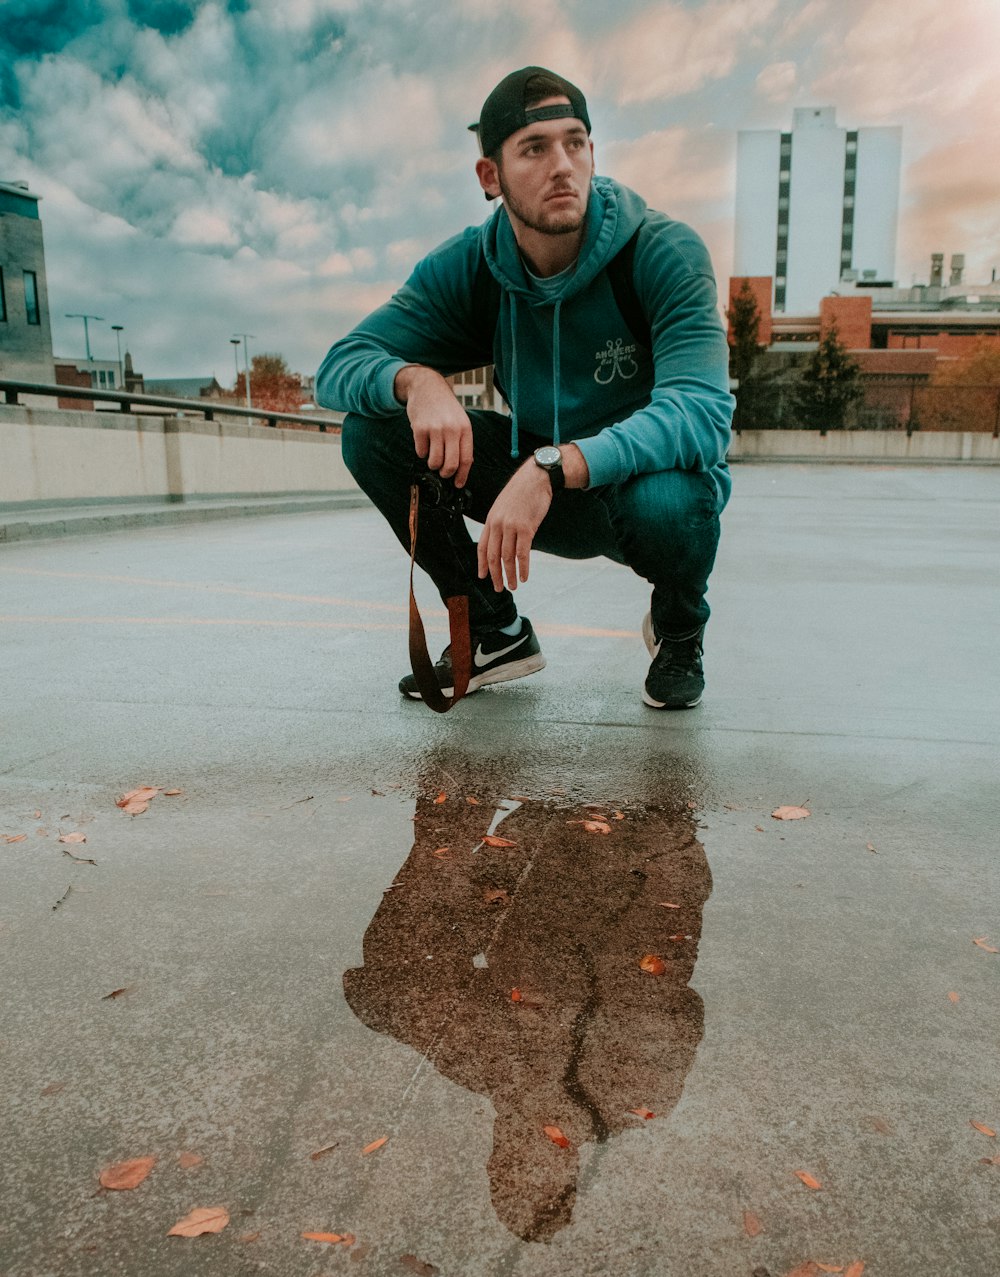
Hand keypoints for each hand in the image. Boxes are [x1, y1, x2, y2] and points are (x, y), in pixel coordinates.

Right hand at [394, 366, 472, 487]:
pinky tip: (424, 442)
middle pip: (450, 465)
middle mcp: (452, 429)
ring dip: (432, 464)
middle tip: (442, 472)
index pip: (466, 459)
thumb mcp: (460, 420)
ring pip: (434, 462)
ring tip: (432, 455)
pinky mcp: (419, 429)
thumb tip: (463, 466)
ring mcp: (435, 429)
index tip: (458, 484)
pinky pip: (420, 452)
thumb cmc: (445, 407)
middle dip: (446, 474)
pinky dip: (421, 452)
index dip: (462, 475)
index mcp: (465, 429)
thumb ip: (462, 441)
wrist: (427, 386)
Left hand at [477, 462, 552, 591]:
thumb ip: (502, 523)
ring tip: (512, 586)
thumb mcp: (505, 506)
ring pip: (507, 558)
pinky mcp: (526, 528)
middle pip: (493, 556)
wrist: (536, 477)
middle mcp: (498, 524)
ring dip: (510, 575)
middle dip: (495, 575)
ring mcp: (511, 526)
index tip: (483, 577)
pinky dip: (523, 568)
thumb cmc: (523, 492)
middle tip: (499, 588)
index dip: (481, 564)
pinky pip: (522, 553)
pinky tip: (524, 577)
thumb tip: (504, 541)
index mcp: (491, 520)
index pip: (482, 547)